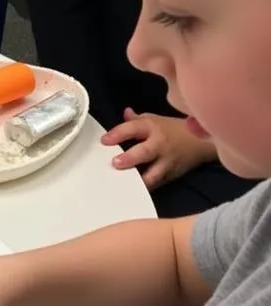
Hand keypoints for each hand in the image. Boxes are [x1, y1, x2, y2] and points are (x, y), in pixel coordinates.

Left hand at [102, 108, 217, 189]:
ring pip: (153, 174)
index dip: (118, 134)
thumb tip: (124, 113)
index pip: (133, 128)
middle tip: (115, 164)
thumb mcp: (155, 120)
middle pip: (144, 152)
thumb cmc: (174, 129)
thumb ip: (136, 120)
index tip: (104, 141)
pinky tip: (134, 192)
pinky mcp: (171, 176)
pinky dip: (147, 188)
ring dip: (139, 180)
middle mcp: (159, 144)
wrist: (202, 143)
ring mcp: (167, 162)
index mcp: (152, 128)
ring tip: (126, 185)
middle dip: (130, 158)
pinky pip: (158, 183)